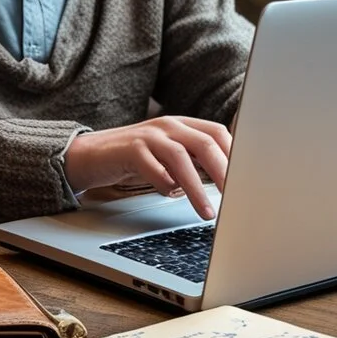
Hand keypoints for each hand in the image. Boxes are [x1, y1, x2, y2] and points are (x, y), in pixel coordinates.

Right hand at [63, 116, 229, 219]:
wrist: (90, 154)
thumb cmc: (134, 158)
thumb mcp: (167, 155)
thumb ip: (192, 161)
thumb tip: (226, 182)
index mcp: (181, 125)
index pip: (217, 133)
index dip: (234, 155)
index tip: (247, 181)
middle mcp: (167, 125)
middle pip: (205, 142)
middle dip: (224, 172)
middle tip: (236, 198)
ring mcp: (148, 136)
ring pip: (181, 157)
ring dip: (197, 188)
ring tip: (207, 212)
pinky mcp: (129, 150)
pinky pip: (153, 167)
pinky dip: (165, 184)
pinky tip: (169, 195)